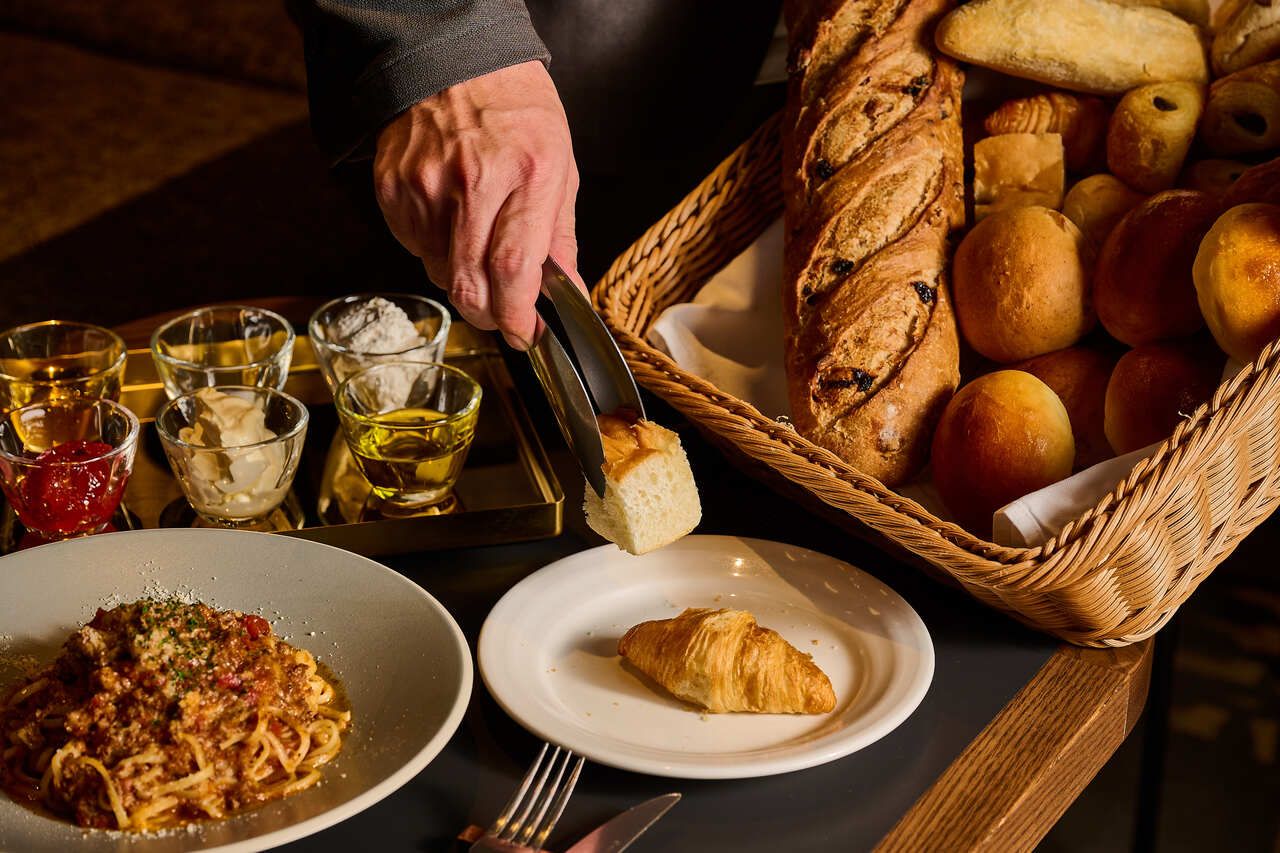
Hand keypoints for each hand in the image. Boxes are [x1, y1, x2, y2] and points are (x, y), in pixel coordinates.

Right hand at [374, 60, 579, 349]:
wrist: (455, 60)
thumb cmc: (516, 111)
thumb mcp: (560, 166)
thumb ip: (561, 238)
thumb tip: (569, 294)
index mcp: (527, 173)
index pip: (513, 270)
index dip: (518, 317)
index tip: (528, 335)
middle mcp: (473, 181)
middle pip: (470, 285)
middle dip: (491, 315)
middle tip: (506, 313)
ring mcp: (426, 186)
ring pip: (441, 274)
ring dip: (464, 280)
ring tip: (478, 242)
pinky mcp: (394, 188)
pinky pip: (414, 249)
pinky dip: (435, 252)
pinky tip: (451, 220)